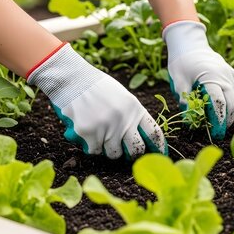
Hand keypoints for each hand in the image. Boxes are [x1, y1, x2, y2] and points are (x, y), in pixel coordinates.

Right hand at [27, 43, 165, 158]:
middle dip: (132, 154)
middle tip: (127, 154)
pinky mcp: (89, 134)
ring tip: (101, 136)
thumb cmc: (97, 88)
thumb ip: (131, 115)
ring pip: (114, 153)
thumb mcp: (122, 97)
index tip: (160, 154)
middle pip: (136, 149)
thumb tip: (141, 137)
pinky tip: (88, 133)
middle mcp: (123, 119)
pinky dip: (91, 146)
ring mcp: (106, 128)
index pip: (153, 132)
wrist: (73, 80)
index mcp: (135, 108)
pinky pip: (95, 151)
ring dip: (109, 149)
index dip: (158, 146)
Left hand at [164, 21, 233, 138]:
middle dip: (226, 121)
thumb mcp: (178, 81)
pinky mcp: (232, 76)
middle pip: (233, 104)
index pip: (219, 103)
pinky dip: (228, 105)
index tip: (214, 133)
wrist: (190, 43)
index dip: (218, 120)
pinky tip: (217, 112)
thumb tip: (189, 120)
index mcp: (212, 76)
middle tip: (217, 134)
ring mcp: (231, 76)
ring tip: (216, 125)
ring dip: (227, 114)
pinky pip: (233, 94)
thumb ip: (184, 100)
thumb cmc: (181, 62)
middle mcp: (226, 76)